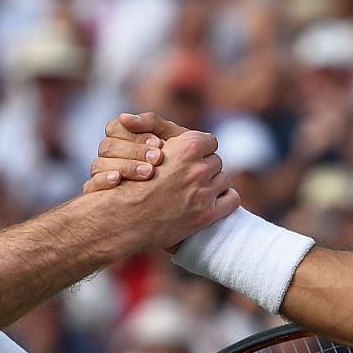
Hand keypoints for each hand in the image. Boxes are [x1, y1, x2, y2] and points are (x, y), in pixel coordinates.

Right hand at [87, 111, 186, 188]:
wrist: (184, 198)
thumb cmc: (179, 164)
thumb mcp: (172, 140)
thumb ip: (151, 123)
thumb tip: (124, 117)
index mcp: (122, 139)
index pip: (115, 128)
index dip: (135, 135)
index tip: (158, 144)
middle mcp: (109, 156)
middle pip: (107, 146)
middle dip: (134, 151)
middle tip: (158, 159)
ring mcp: (102, 175)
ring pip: (98, 164)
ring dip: (125, 166)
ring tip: (149, 173)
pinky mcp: (98, 196)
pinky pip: (90, 185)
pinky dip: (103, 180)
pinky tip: (118, 180)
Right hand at [100, 129, 237, 253]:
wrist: (121, 217)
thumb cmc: (129, 182)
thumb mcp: (146, 149)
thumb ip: (168, 137)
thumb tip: (187, 135)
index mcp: (187, 147)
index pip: (209, 141)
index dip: (200, 149)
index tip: (192, 157)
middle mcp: (198, 168)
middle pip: (216, 161)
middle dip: (205, 167)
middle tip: (191, 177)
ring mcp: (204, 192)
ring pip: (223, 180)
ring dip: (213, 184)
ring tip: (197, 191)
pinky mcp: (206, 214)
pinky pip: (231, 200)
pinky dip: (225, 200)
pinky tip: (212, 202)